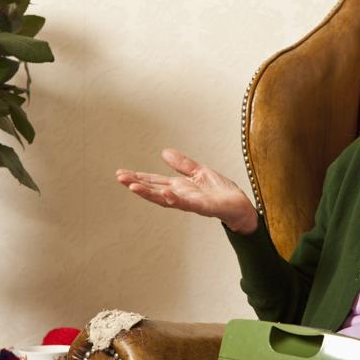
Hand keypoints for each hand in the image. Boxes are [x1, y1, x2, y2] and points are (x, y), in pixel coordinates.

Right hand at [115, 150, 257, 233]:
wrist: (240, 205)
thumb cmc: (221, 192)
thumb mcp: (200, 172)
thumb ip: (182, 164)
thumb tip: (164, 153)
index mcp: (179, 187)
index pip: (154, 182)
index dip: (138, 178)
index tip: (121, 174)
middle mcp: (181, 196)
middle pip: (154, 190)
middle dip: (137, 184)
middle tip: (120, 178)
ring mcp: (190, 202)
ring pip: (165, 199)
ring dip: (149, 193)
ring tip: (133, 186)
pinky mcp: (203, 207)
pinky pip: (187, 203)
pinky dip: (175, 199)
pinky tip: (165, 193)